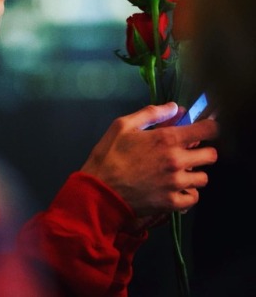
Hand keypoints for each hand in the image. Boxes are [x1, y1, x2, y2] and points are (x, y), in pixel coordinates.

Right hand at [81, 102, 218, 216]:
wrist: (99, 190)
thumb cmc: (109, 154)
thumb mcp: (123, 125)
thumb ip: (151, 113)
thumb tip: (174, 108)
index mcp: (167, 139)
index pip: (207, 130)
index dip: (209, 127)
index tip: (204, 129)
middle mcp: (178, 160)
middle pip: (211, 155)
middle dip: (202, 151)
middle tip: (188, 152)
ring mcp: (177, 183)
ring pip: (204, 177)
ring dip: (194, 173)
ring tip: (179, 172)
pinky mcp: (172, 202)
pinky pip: (194, 197)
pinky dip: (187, 192)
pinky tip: (175, 188)